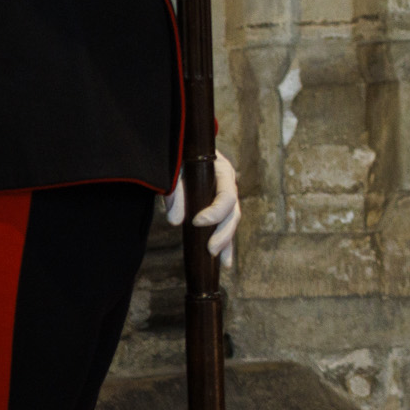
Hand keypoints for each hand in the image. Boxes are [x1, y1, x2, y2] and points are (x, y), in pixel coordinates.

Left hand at [167, 150, 240, 264]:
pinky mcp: (218, 209)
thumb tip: (175, 221)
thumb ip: (175, 191)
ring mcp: (225, 199)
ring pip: (232, 223)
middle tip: (210, 249)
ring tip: (222, 263)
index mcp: (223, 172)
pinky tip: (225, 262)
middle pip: (234, 213)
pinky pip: (224, 228)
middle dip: (223, 233)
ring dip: (227, 243)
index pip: (227, 196)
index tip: (196, 222)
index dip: (215, 212)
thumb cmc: (180, 155)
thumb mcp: (176, 167)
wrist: (184, 146)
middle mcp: (229, 186)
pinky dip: (225, 245)